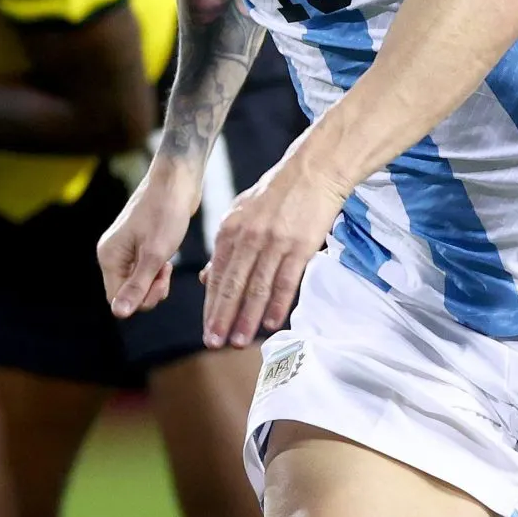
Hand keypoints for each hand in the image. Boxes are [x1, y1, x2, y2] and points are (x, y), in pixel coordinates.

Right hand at [98, 157, 202, 316]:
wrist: (176, 181)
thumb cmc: (166, 213)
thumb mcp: (155, 254)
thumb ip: (137, 286)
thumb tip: (119, 314)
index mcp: (109, 257)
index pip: (117, 299)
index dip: (140, 298)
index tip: (161, 281)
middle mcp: (111, 254)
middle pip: (126, 293)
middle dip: (150, 289)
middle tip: (167, 271)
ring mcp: (123, 251)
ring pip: (137, 283)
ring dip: (155, 281)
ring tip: (168, 262)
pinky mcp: (136, 246)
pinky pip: (143, 272)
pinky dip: (157, 271)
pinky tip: (167, 258)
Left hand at [202, 150, 349, 347]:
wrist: (312, 172)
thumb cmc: (275, 195)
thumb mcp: (239, 214)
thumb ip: (224, 248)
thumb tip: (205, 279)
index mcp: (229, 231)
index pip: (217, 276)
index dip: (212, 307)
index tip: (208, 331)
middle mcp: (248, 238)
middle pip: (233, 285)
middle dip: (223, 318)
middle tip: (216, 343)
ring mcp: (274, 242)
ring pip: (257, 287)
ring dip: (248, 318)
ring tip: (240, 341)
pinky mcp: (300, 245)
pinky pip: (286, 280)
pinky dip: (277, 303)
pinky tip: (270, 322)